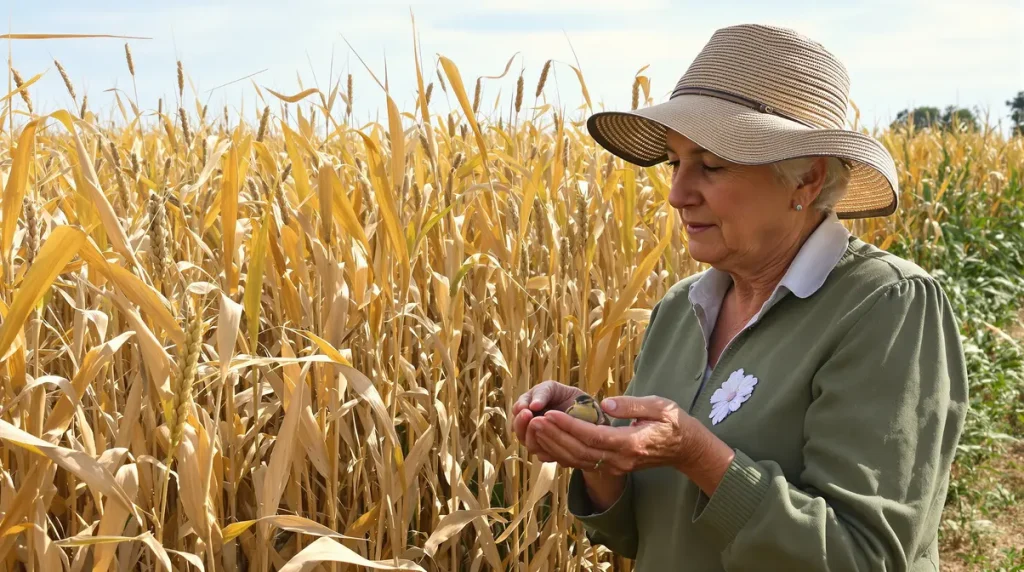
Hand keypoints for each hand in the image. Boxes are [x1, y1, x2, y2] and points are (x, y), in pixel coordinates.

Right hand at [511, 381, 585, 461]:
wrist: (592, 415)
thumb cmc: (571, 398)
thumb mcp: (555, 389)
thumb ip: (542, 393)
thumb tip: (533, 405)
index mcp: (529, 410)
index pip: (517, 412)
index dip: (518, 411)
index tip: (525, 408)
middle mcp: (532, 427)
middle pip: (519, 430)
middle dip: (521, 423)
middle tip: (528, 414)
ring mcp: (541, 441)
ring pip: (529, 445)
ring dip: (532, 437)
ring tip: (542, 427)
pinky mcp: (551, 453)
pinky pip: (544, 455)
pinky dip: (546, 449)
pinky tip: (555, 442)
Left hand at [534, 395, 734, 494]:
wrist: (686, 448)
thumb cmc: (673, 422)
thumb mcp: (659, 406)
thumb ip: (632, 405)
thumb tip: (607, 403)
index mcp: (631, 444)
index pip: (594, 437)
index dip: (569, 426)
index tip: (550, 414)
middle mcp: (621, 460)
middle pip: (580, 452)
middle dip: (555, 437)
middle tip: (534, 421)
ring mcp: (616, 467)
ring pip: (578, 461)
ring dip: (555, 446)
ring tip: (535, 429)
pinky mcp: (612, 467)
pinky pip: (582, 465)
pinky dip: (562, 455)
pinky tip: (547, 443)